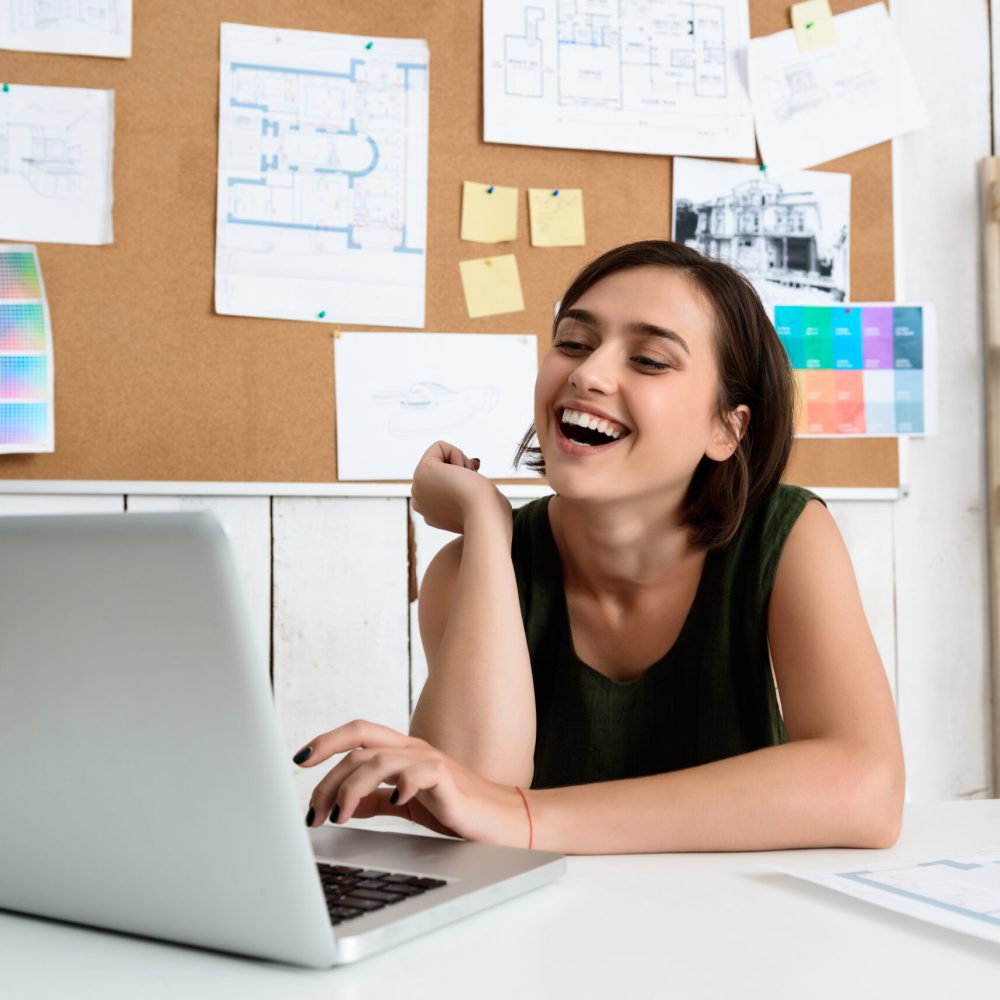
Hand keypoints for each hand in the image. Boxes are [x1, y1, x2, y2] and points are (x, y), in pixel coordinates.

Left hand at [295, 720, 531, 847]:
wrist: (501, 821)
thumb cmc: (456, 810)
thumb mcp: (407, 804)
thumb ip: (377, 800)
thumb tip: (342, 804)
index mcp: (401, 752)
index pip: (357, 734)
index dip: (326, 741)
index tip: (298, 759)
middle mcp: (412, 749)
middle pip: (359, 746)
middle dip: (328, 777)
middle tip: (314, 812)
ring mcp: (429, 760)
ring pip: (378, 760)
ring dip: (351, 789)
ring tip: (339, 817)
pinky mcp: (446, 778)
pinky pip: (418, 772)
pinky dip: (400, 786)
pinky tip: (392, 804)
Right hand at [411, 440, 511, 535]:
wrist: (486, 518)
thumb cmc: (491, 514)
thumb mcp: (479, 503)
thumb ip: (469, 492)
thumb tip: (471, 469)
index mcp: (432, 514)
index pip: (446, 482)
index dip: (464, 477)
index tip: (475, 486)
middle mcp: (421, 503)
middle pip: (441, 469)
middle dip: (460, 469)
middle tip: (471, 484)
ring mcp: (418, 489)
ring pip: (440, 458)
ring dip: (460, 465)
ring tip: (467, 483)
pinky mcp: (422, 473)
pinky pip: (439, 447)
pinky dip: (457, 454)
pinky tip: (462, 473)